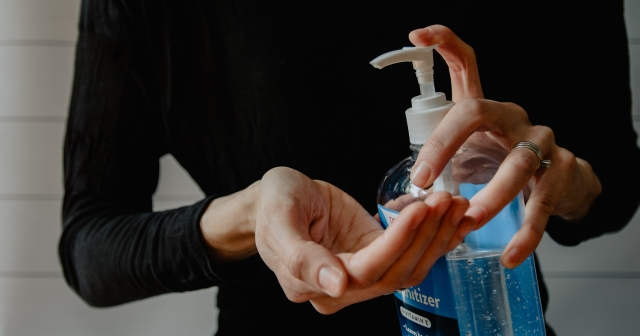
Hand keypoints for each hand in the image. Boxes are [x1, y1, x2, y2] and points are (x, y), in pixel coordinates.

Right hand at [255, 167, 474, 313]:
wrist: (275, 200)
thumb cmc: (271, 207)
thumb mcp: (279, 221)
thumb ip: (301, 257)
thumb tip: (335, 285)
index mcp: (314, 285)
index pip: (367, 270)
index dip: (397, 241)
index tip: (420, 209)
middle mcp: (343, 288)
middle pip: (396, 271)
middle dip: (425, 235)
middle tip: (445, 199)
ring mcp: (362, 273)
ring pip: (410, 265)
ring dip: (437, 235)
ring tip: (456, 203)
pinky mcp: (375, 255)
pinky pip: (411, 252)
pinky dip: (436, 236)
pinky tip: (456, 217)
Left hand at [408, 25, 601, 267]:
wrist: (560, 181)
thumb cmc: (501, 163)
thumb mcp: (468, 155)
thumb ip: (435, 171)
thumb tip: (397, 201)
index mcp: (484, 109)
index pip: (467, 65)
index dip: (444, 44)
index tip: (417, 34)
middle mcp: (512, 117)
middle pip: (477, 112)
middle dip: (445, 146)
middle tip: (424, 183)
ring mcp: (541, 142)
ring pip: (517, 164)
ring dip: (491, 195)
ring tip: (470, 220)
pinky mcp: (561, 173)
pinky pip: (541, 205)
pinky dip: (526, 234)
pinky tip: (509, 253)